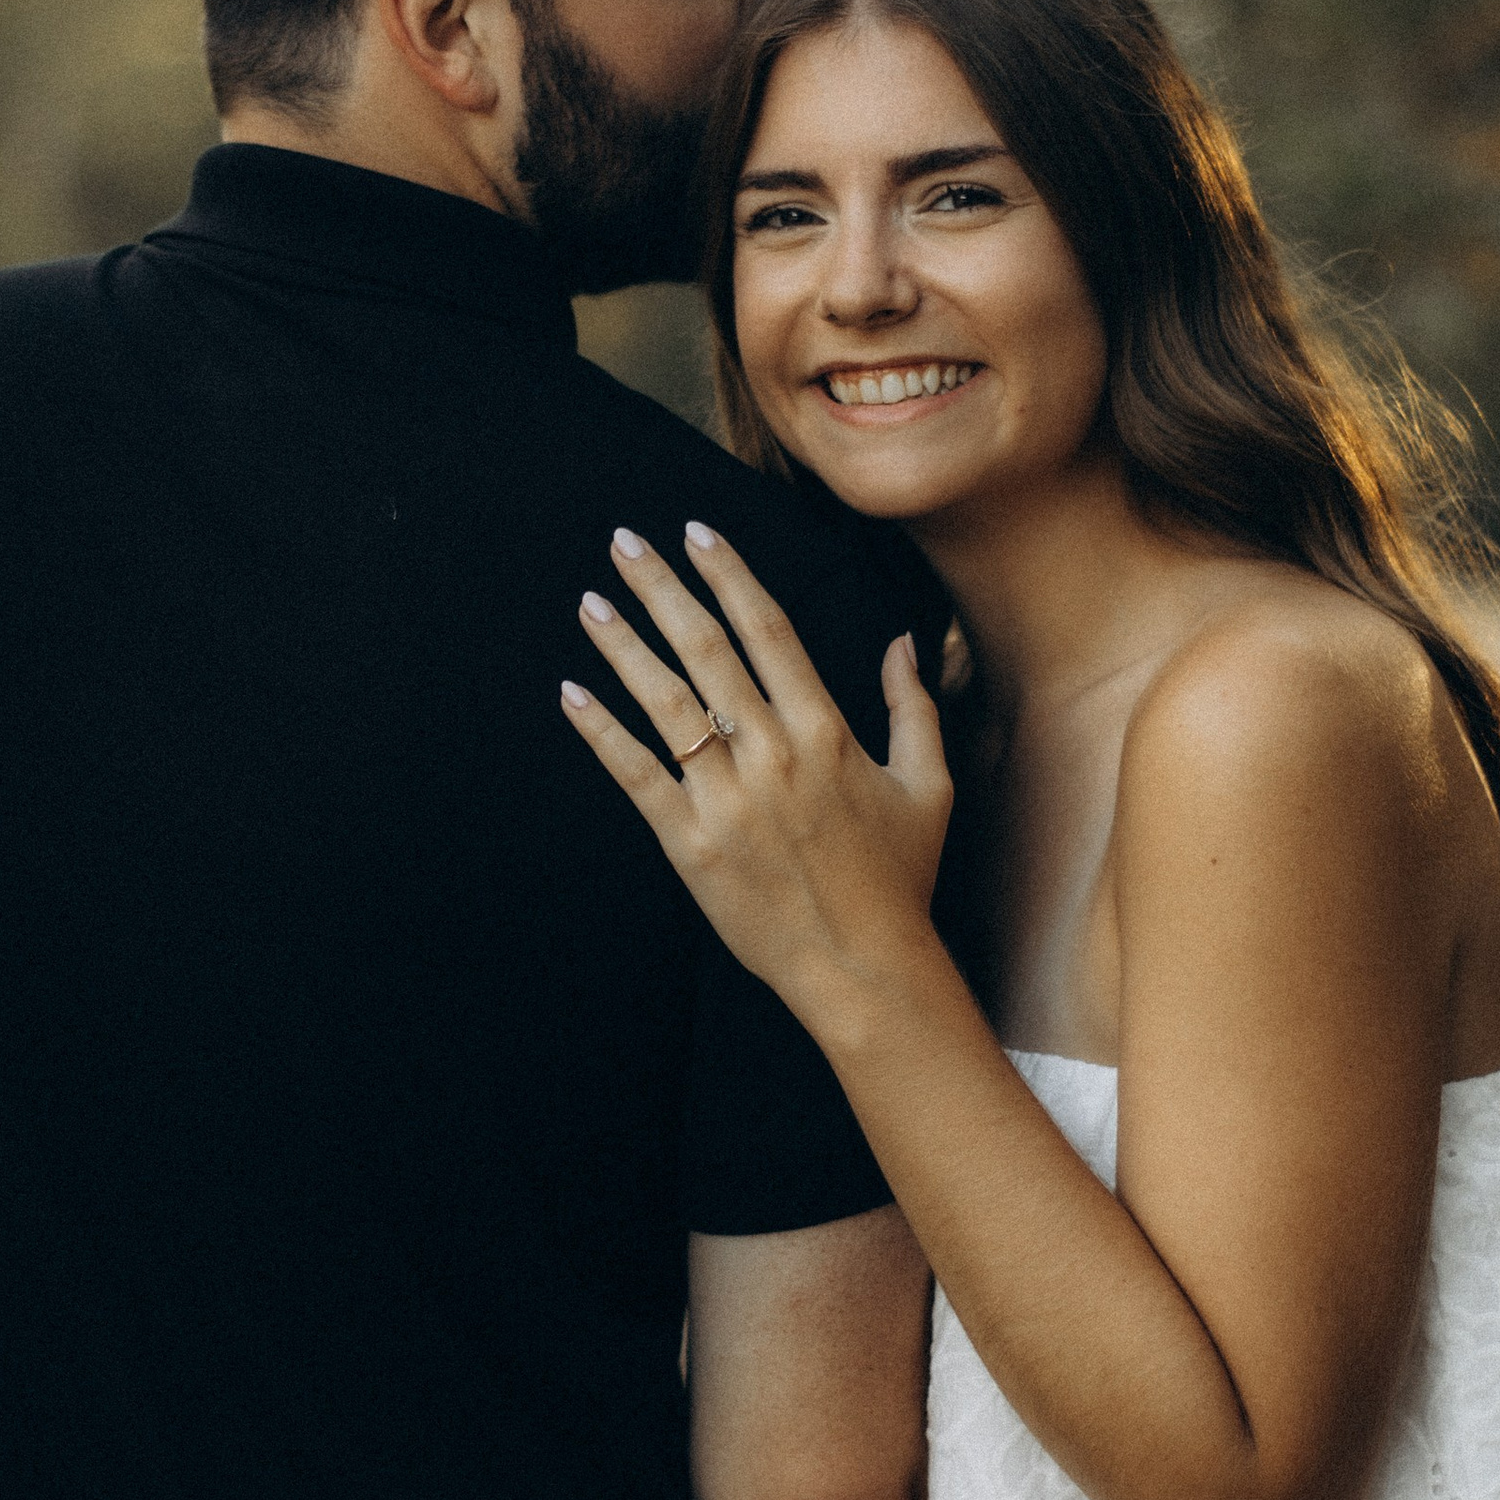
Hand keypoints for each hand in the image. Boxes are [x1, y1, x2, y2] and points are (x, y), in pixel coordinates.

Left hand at [561, 525, 951, 1032]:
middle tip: (624, 542)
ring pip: (667, 703)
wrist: (863, 968)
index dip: (729, 575)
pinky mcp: (690, 844)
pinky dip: (602, 731)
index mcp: (827, 732)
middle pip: (707, 650)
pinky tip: (572, 692)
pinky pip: (638, 774)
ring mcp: (727, 799)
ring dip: (624, 645)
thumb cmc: (898, 880)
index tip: (697, 532)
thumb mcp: (927, 786)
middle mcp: (772, 754)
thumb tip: (904, 642)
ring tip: (591, 601)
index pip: (768, 630)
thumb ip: (913, 707)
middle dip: (662, 589)